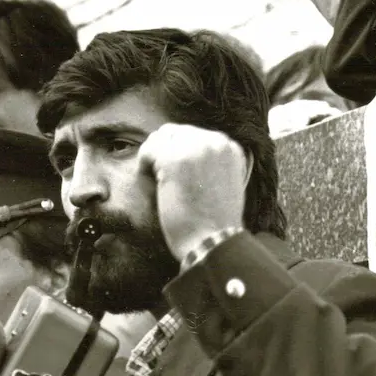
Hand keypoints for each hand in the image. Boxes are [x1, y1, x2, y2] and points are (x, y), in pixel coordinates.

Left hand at [138, 123, 247, 262]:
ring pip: (161, 138)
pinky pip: (149, 150)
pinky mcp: (175, 160)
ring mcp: (196, 149)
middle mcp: (217, 142)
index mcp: (231, 148)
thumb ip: (210, 164)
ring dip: (153, 157)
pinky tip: (151, 183)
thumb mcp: (223, 184)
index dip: (178, 151)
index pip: (194, 135)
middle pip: (176, 132)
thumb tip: (183, 154)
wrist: (213, 243)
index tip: (173, 172)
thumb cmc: (214, 224)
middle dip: (163, 152)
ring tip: (155, 180)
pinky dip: (144, 165)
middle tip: (158, 176)